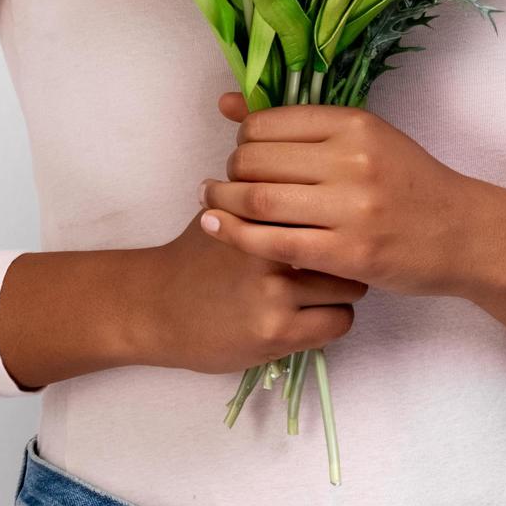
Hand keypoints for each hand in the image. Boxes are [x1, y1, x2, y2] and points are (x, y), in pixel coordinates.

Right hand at [122, 210, 366, 374]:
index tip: (338, 222)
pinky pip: (338, 323)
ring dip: (341, 290)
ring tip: (320, 290)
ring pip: (350, 286)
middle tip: (335, 259)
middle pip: (346, 244)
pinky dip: (332, 319)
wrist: (155, 307)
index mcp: (259, 215)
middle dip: (345, 252)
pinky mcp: (278, 333)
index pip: (325, 203)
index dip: (338, 213)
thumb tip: (315, 171)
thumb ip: (264, 197)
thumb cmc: (195, 256)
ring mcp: (274, 295)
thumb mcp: (223, 212)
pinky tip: (311, 315)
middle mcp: (269, 251)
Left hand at [197, 93, 489, 299]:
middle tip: (223, 183)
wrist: (463, 233)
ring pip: (258, 199)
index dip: (242, 139)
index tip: (243, 154)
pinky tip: (219, 230)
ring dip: (222, 202)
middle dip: (228, 172)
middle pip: (255, 160)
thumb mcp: (366, 139)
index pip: (268, 123)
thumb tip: (226, 105)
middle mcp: (352, 161)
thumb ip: (300, 124)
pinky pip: (273, 243)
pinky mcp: (348, 255)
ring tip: (212, 204)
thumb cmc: (410, 184)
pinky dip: (236, 235)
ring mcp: (351, 210)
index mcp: (356, 125)